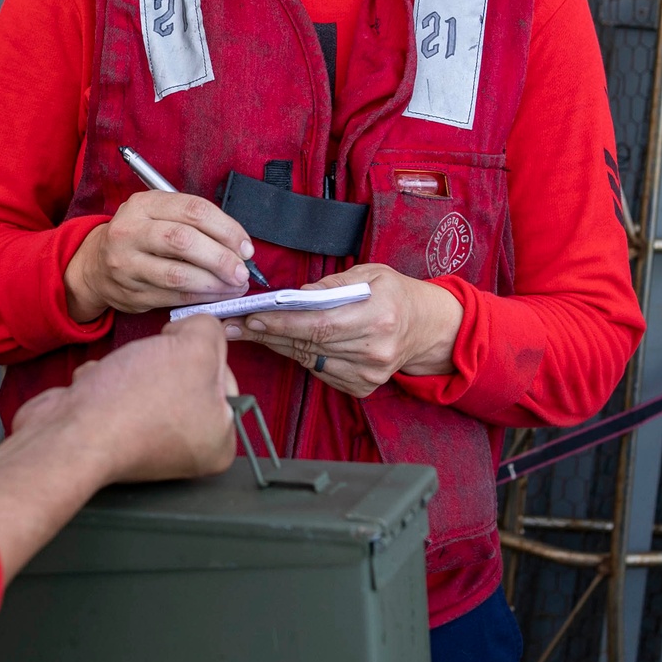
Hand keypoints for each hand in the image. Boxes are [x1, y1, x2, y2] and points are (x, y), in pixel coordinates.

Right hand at [0, 316, 237, 583]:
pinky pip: (117, 392)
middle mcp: (188, 450)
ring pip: (147, 379)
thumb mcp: (194, 347)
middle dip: (158, 358)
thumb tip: (199, 328)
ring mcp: (146, 445)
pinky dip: (104, 383)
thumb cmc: (137, 399)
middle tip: (149, 361)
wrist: (69, 434)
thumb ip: (208, 328)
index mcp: (219, 441)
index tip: (179, 347)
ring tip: (117, 377)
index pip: (224, 376)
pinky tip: (96, 389)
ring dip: (128, 366)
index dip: (200, 350)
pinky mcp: (110, 436)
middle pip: (183, 376)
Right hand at [63, 190, 255, 320]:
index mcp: (144, 204)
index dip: (226, 229)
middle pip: (184, 241)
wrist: (95, 266)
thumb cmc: (140, 236)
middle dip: (221, 258)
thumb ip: (194, 223)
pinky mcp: (131, 292)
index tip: (245, 247)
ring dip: (214, 283)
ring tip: (235, 286)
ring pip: (178, 275)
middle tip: (242, 271)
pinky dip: (202, 299)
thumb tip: (239, 247)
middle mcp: (130, 231)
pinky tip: (218, 296)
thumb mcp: (159, 215)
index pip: (193, 210)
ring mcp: (127, 264)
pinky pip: (173, 298)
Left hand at [223, 264, 463, 399]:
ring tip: (248, 331)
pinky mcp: (362, 388)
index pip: (320, 324)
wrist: (427, 328)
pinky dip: (298, 356)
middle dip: (267, 333)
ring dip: (276, 345)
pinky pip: (319, 371)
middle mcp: (375, 350)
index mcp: (379, 316)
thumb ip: (333, 284)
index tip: (252, 316)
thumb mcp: (371, 273)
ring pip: (309, 360)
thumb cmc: (395, 294)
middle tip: (233, 324)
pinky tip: (280, 342)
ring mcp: (369, 374)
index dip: (282, 323)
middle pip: (309, 344)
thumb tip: (295, 296)